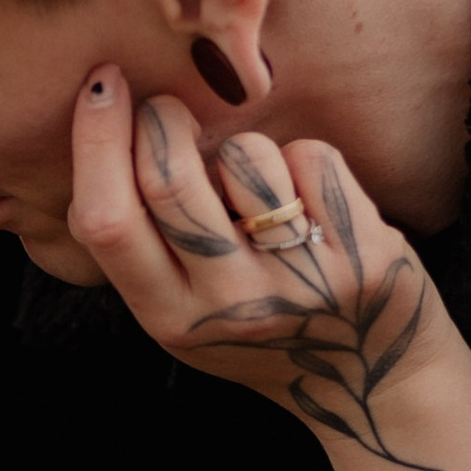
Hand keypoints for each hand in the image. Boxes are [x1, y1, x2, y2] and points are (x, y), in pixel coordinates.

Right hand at [68, 70, 449, 464]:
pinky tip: (310, 199)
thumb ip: (138, 246)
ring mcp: (299, 283)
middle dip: (163, 117)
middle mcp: (230, 306)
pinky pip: (311, 158)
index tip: (103, 84)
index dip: (95, 139)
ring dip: (244, 147)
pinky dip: (302, 160)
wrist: (375, 385)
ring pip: (247, 157)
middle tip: (169, 108)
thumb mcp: (182, 312)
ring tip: (256, 182)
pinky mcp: (361, 257)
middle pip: (169, 178)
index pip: (107, 221)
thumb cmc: (259, 328)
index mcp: (168, 320)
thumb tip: (94, 135)